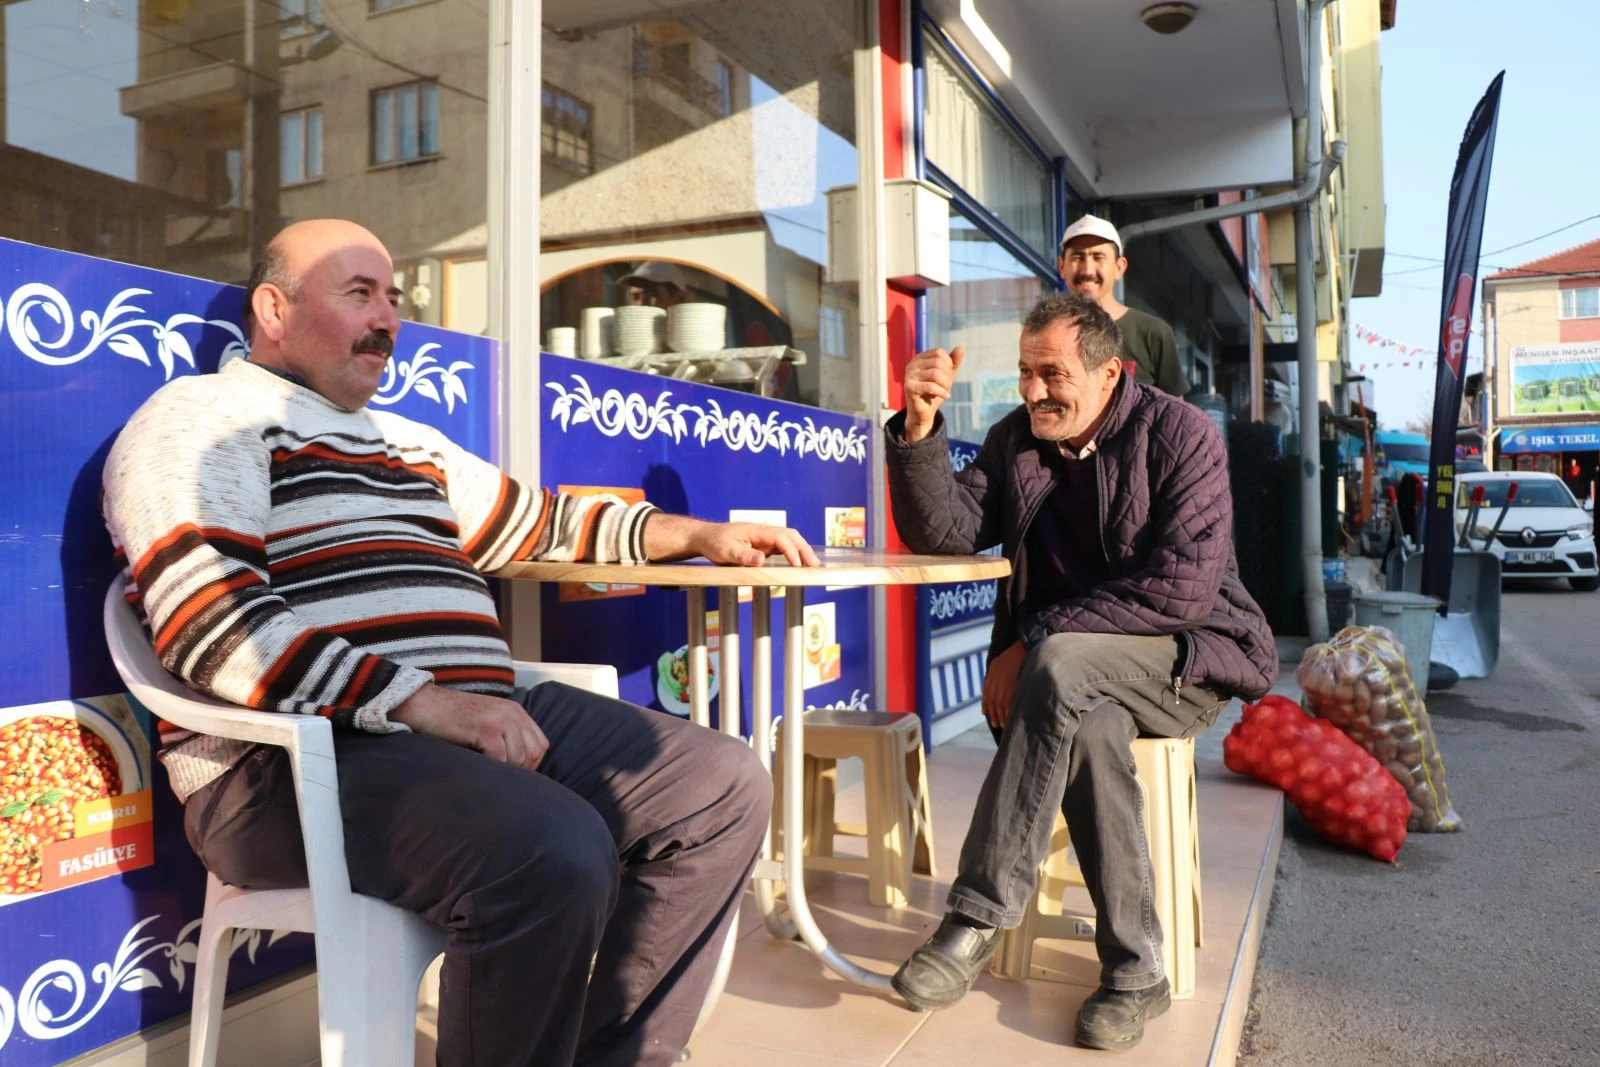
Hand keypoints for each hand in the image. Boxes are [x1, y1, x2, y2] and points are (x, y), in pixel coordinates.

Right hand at [391, 684, 548, 769]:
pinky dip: (491, 767)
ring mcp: (499, 719)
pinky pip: (499, 757)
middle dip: (520, 771)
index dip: (531, 764)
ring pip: (518, 757)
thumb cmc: (452, 719)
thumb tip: (520, 767)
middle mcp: (512, 713)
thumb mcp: (488, 722)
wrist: (425, 705)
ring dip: (505, 770)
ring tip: (488, 772)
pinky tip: (478, 766)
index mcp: (516, 712)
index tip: (514, 774)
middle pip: (533, 753)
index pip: (540, 745)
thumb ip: (506, 736)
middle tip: (501, 779)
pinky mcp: (485, 727)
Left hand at [694, 522, 820, 567]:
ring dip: (802, 550)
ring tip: (813, 566)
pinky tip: (799, 563)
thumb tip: (762, 560)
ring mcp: (764, 537)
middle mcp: (764, 532)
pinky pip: (783, 546)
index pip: (780, 538)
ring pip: (789, 540)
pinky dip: (794, 553)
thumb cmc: (714, 543)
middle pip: (791, 536)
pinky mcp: (763, 544)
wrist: (706, 537)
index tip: (798, 566)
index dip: (791, 551)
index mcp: (756, 531)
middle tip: (815, 566)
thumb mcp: (725, 552)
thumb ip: (743, 556)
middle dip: (804, 550)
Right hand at [903, 346, 964, 442]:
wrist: (924, 412)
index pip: (938, 352)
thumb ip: (953, 362)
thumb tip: (961, 348)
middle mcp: (912, 365)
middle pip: (938, 362)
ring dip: (945, 384)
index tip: (949, 375)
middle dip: (947, 375)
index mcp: (919, 358)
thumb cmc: (935, 392)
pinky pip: (930, 386)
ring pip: (935, 374)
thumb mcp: (947, 375)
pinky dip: (942, 392)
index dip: (948, 363)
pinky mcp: (909, 387)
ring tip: (946, 391)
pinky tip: (946, 397)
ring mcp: (909, 375)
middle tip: (947, 386)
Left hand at [981, 641, 1027, 729]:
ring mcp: (1007, 679)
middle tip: (995, 724)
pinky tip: (1010, 718)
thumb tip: (989, 690)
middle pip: (993, 699)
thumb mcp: (1000, 661)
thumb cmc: (1018, 653)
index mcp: (993, 670)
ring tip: (1003, 724)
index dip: (986, 704)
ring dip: (1001, 715)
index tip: (986, 714)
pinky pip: (1010, 700)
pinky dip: (1009, 711)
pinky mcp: (1017, 682)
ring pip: (1000, 702)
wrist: (1031, 644)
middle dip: (993, 713)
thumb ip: (994, 674)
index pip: (987, 692)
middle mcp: (997, 675)